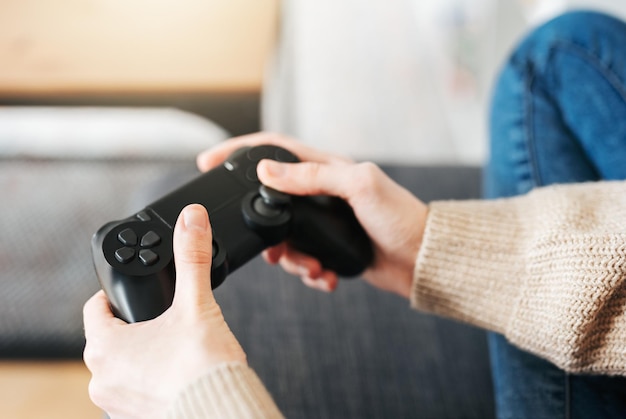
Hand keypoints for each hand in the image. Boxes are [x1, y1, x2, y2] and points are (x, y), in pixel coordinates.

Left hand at [83, 204, 245, 418]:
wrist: (220, 411)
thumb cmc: (201, 366)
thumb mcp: (196, 303)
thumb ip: (191, 257)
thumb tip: (192, 217)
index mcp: (105, 347)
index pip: (96, 308)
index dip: (115, 295)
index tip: (135, 291)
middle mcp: (101, 378)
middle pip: (109, 337)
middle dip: (133, 324)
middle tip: (163, 316)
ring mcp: (116, 403)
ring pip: (122, 364)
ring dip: (141, 352)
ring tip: (173, 345)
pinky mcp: (135, 417)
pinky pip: (135, 388)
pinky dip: (150, 377)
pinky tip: (176, 371)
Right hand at [197, 133, 427, 298]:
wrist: (422, 258)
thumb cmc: (400, 216)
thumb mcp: (359, 185)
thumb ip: (313, 176)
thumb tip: (267, 172)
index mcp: (326, 167)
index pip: (273, 150)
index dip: (238, 151)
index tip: (208, 161)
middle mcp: (320, 193)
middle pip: (270, 202)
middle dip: (265, 229)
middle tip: (269, 250)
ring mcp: (322, 222)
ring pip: (284, 239)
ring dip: (291, 260)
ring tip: (313, 268)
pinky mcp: (328, 248)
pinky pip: (303, 261)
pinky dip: (310, 273)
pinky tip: (326, 276)